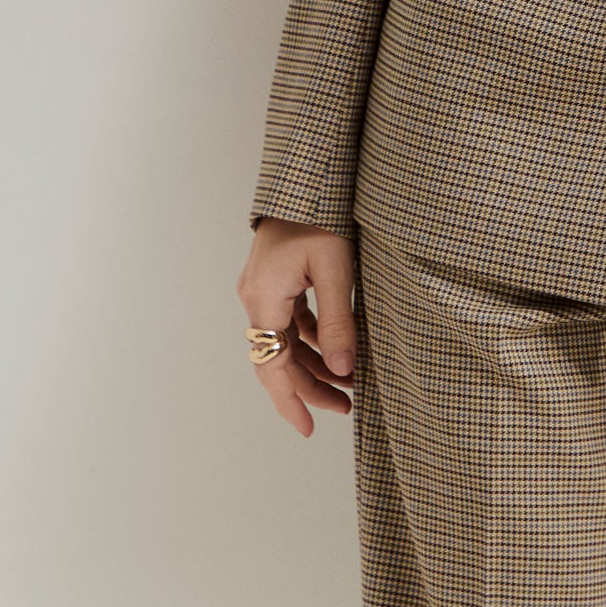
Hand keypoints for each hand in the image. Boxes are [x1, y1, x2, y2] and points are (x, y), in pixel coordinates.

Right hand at [237, 219, 358, 435]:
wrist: (306, 178)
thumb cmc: (320, 215)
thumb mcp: (336, 268)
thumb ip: (338, 322)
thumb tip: (343, 371)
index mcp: (264, 299)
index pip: (274, 367)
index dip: (292, 400)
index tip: (310, 428)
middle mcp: (256, 298)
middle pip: (278, 359)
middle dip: (310, 387)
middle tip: (345, 407)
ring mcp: (262, 288)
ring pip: (285, 342)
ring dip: (314, 364)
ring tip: (349, 383)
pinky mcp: (275, 280)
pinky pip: (290, 322)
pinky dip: (312, 340)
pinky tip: (336, 350)